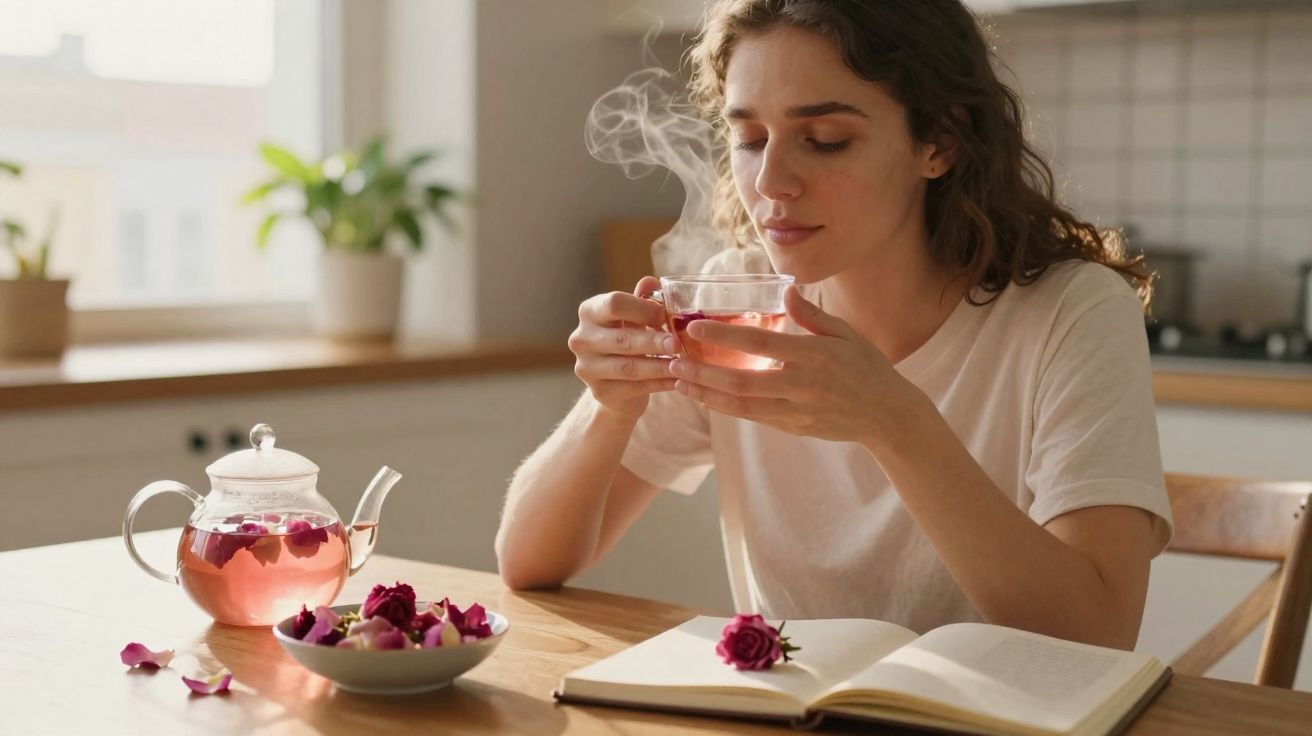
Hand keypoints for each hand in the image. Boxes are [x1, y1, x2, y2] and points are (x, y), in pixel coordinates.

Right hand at [569, 276, 678, 418]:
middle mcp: (581, 339)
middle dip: (654, 341)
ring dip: (659, 366)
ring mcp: (587, 368)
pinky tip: (677, 381)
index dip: (643, 309)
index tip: (664, 316)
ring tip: (682, 365)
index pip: (614, 304)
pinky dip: (659, 384)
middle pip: (622, 339)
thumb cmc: (629, 338)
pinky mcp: (599, 392)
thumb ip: (644, 300)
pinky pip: (635, 388)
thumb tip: (651, 282)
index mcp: (589, 312)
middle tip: (678, 344)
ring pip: (629, 367)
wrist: (616, 383)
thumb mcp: (635, 317)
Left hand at [668, 286, 922, 444]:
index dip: (724, 337)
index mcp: (816, 356)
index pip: (761, 344)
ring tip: (678, 381)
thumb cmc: (868, 367)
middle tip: (673, 360)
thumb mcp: (846, 334)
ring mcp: (797, 411)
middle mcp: (803, 386)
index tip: (695, 327)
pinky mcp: (793, 428)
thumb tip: (786, 290)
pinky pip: (753, 417)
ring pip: (742, 406)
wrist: (888, 416)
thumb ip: (812, 315)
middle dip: (703, 372)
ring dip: (706, 394)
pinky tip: (704, 397)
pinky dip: (725, 408)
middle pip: (742, 382)